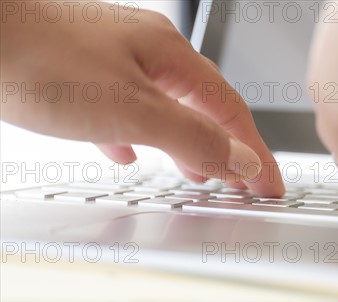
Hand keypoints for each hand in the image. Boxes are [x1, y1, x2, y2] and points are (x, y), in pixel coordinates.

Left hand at [0, 0, 283, 195]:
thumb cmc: (38, 58)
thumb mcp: (132, 109)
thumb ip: (192, 137)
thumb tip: (241, 161)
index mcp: (170, 56)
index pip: (232, 111)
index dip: (256, 152)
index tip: (271, 184)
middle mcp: (147, 54)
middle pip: (204, 109)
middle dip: (228, 150)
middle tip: (244, 184)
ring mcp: (113, 62)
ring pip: (167, 111)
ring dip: (189, 145)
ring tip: (199, 174)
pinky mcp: (80, 76)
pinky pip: (125, 111)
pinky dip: (138, 136)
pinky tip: (127, 151)